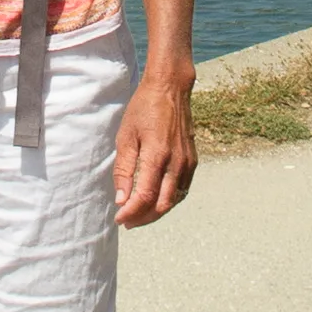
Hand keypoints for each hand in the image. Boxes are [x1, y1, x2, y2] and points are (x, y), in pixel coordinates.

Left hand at [113, 65, 197, 226]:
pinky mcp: (193, 161)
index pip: (145, 197)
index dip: (131, 212)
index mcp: (157, 155)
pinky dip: (169, 200)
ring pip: (174, 200)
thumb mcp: (126, 137)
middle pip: (161, 205)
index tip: (119, 219)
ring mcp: (187, 162)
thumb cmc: (143, 109)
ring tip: (139, 215)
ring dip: (156, 212)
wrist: (170, 89)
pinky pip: (182, 190)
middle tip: (127, 221)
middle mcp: (176, 162)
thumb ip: (123, 170)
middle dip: (143, 218)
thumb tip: (121, 199)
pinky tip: (156, 201)